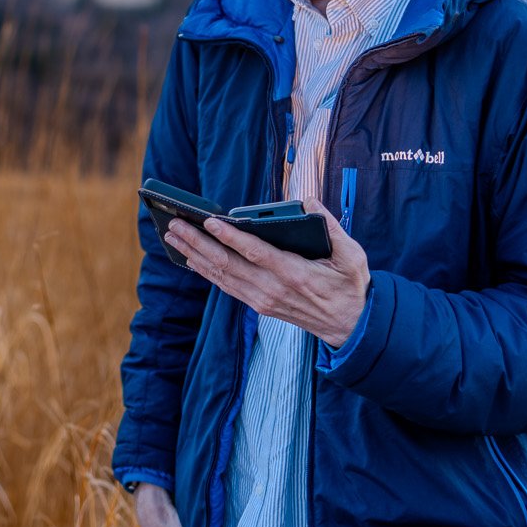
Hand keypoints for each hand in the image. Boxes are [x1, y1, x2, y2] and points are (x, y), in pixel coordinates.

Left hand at [164, 200, 369, 346]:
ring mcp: (263, 300)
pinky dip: (207, 272)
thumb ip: (331, 225)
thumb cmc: (350, 286)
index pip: (255, 253)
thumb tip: (308, 200)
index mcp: (294, 274)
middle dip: (197, 243)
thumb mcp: (352, 255)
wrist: (351, 326)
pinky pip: (227, 287)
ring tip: (174, 237)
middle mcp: (272, 289)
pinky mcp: (260, 305)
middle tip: (174, 225)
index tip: (210, 222)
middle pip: (228, 264)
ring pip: (222, 276)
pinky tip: (192, 259)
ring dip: (195, 255)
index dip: (231, 237)